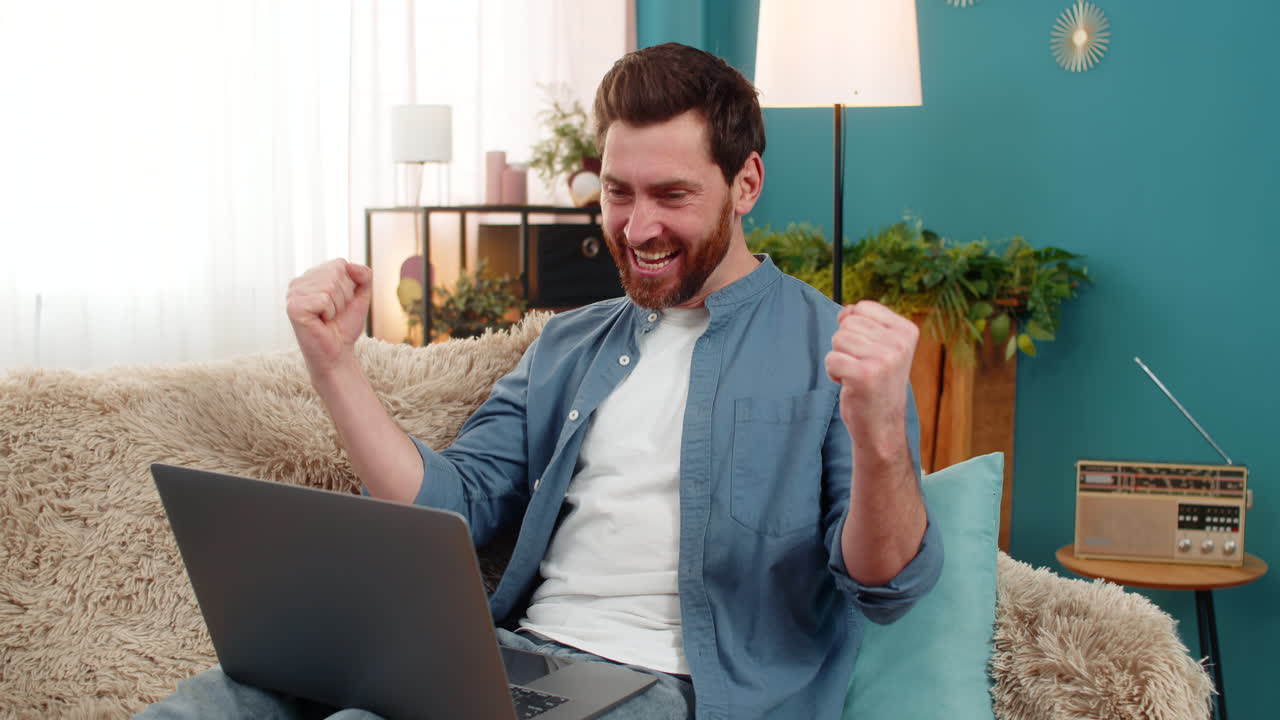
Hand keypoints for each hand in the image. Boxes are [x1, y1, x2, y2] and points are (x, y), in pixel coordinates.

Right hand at [286, 259, 372, 375]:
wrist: (338, 352)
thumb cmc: (345, 325)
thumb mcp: (360, 296)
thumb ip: (363, 276)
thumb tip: (350, 265)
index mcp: (311, 277)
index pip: (340, 264)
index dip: (349, 286)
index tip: (341, 303)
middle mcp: (299, 282)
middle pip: (335, 273)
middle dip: (344, 296)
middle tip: (334, 313)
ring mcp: (293, 294)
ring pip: (330, 286)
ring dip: (337, 306)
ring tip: (327, 318)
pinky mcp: (293, 307)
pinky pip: (324, 299)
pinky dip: (329, 313)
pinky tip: (321, 322)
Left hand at [824, 301, 917, 455]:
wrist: (882, 425)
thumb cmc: (877, 383)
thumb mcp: (881, 347)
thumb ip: (865, 324)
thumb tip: (845, 310)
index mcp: (906, 331)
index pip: (862, 307)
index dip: (856, 329)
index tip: (869, 351)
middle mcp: (899, 343)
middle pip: (847, 323)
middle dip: (846, 345)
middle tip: (863, 367)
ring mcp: (884, 359)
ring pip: (837, 339)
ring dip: (840, 359)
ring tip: (857, 375)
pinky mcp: (864, 375)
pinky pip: (831, 359)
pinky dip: (834, 373)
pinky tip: (850, 385)